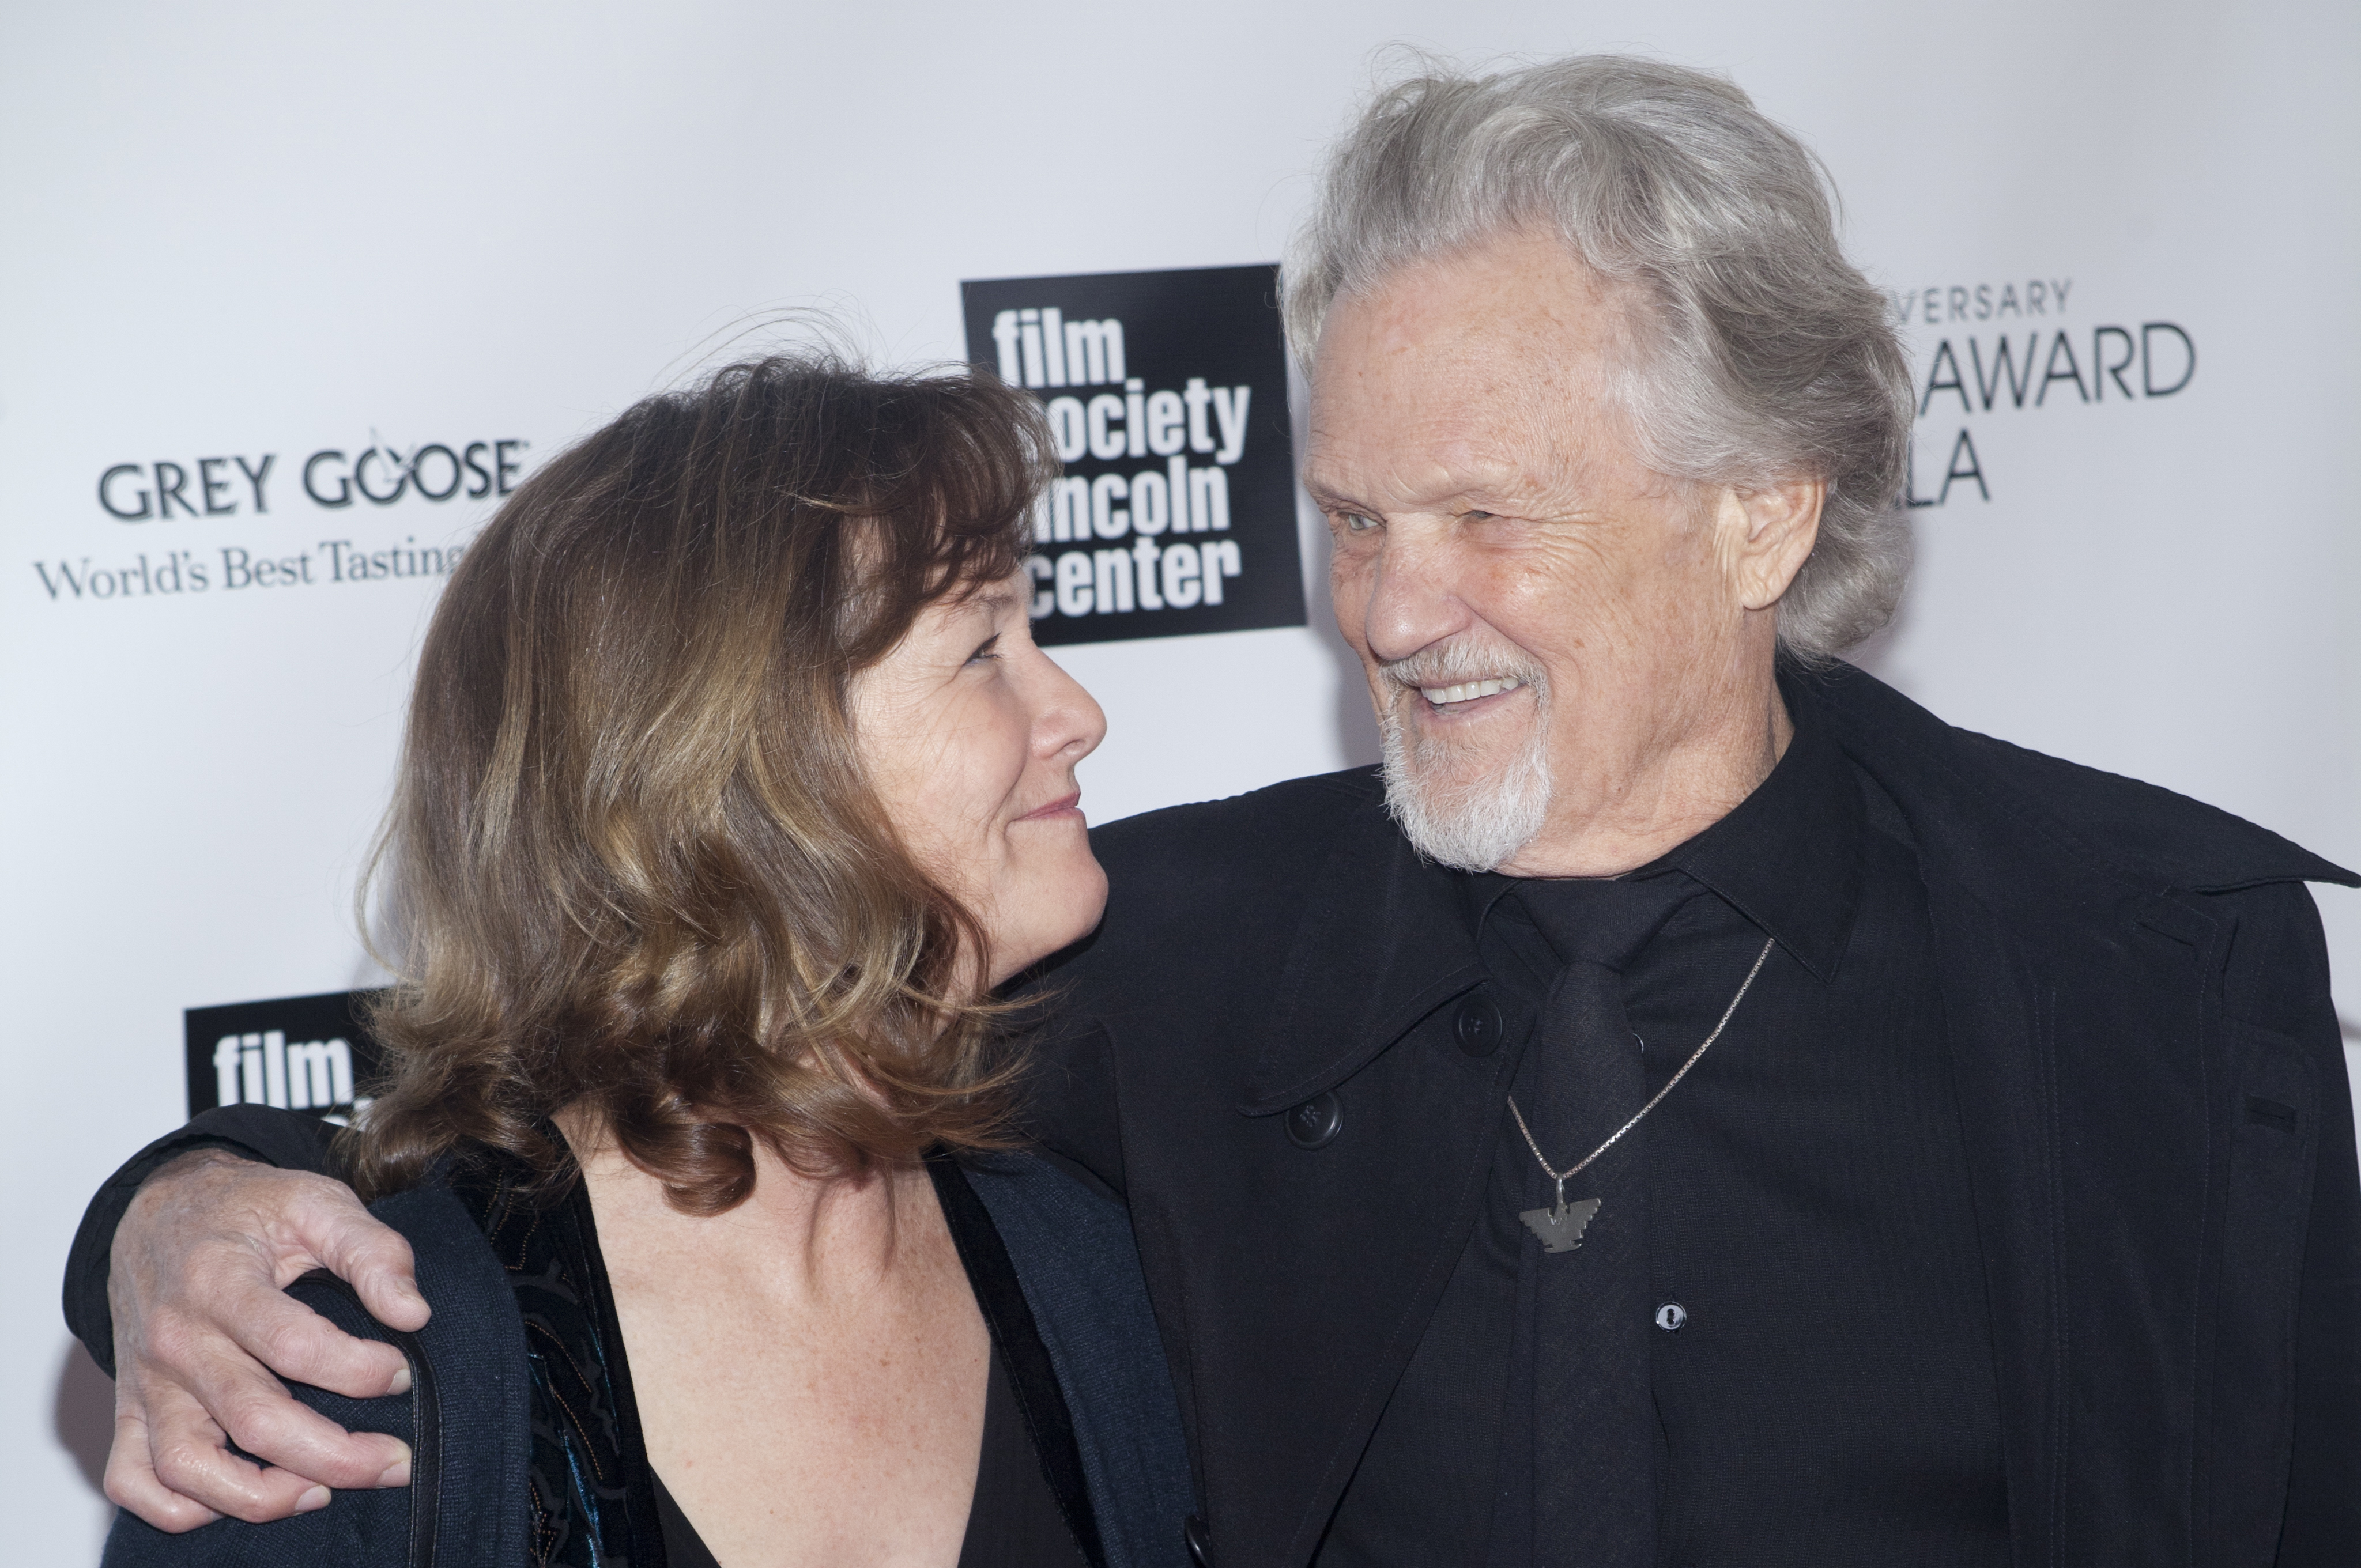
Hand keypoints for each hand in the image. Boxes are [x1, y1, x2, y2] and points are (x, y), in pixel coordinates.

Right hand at [103, 1149, 431, 1529]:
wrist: (159, 1211)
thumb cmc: (247, 1210)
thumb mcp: (318, 1202)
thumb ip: (372, 1251)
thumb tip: (413, 1312)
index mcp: (219, 1280)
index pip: (292, 1345)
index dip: (359, 1369)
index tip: (403, 1372)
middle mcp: (175, 1339)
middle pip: (251, 1419)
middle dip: (335, 1455)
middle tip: (396, 1462)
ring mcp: (146, 1382)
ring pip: (185, 1468)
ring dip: (259, 1496)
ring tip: (322, 1491)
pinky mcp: (129, 1409)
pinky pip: (134, 1482)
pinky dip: (182, 1509)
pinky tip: (245, 1496)